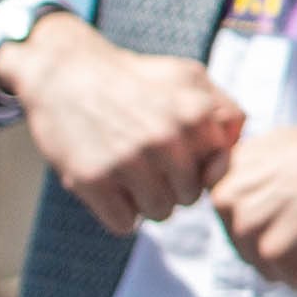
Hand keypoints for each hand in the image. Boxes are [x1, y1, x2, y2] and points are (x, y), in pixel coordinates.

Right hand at [7, 13, 241, 233]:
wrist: (63, 72)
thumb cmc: (134, 80)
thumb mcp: (188, 77)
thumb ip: (225, 111)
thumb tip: (233, 153)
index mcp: (196, 115)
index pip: (218, 173)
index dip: (200, 167)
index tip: (179, 151)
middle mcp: (165, 139)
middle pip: (190, 198)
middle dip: (173, 185)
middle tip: (147, 159)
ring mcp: (128, 161)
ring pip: (160, 214)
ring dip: (145, 200)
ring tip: (128, 171)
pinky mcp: (92, 181)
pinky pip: (124, 224)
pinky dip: (117, 211)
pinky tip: (108, 182)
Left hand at [209, 121, 296, 293]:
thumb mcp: (264, 151)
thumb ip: (240, 179)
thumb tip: (234, 203)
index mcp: (219, 183)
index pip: (235, 228)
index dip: (268, 220)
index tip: (288, 199)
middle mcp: (224, 204)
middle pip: (250, 252)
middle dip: (282, 241)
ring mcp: (247, 229)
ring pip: (270, 271)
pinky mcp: (274, 253)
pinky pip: (296, 281)